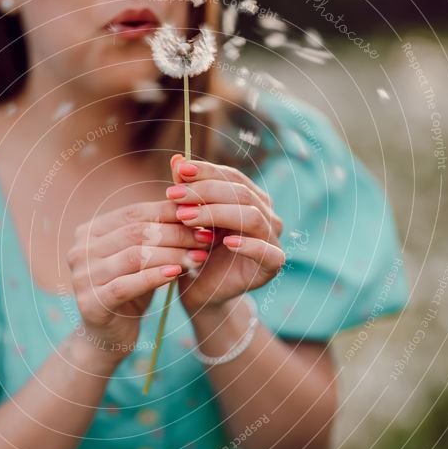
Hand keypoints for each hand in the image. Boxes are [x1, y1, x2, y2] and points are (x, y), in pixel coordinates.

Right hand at [66, 199, 214, 359]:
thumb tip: (193, 203)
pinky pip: (127, 285)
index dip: (170, 213)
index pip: (134, 213)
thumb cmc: (129, 290)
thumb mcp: (142, 258)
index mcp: (89, 232)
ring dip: (173, 255)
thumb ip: (155, 233)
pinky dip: (155, 277)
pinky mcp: (91, 303)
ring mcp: (82, 277)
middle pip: (136, 232)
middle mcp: (80, 250)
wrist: (108, 336)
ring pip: (135, 256)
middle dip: (176, 234)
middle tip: (206, 237)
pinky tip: (178, 275)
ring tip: (199, 256)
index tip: (202, 216)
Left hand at [165, 154, 285, 314]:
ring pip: (252, 216)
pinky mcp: (273, 265)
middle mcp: (266, 214)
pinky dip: (248, 245)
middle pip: (240, 194)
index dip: (206, 171)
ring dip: (217, 214)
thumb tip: (177, 158)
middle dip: (205, 192)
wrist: (200, 290)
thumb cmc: (194, 250)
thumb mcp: (187, 218)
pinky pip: (267, 251)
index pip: (231, 176)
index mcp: (249, 198)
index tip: (179, 172)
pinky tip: (226, 243)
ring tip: (186, 218)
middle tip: (174, 196)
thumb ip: (186, 190)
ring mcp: (272, 239)